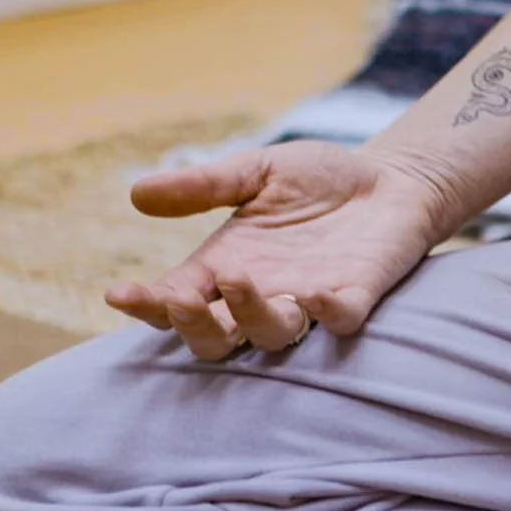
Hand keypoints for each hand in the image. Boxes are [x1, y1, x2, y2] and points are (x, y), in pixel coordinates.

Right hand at [105, 141, 451, 359]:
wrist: (392, 180)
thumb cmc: (319, 181)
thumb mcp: (255, 172)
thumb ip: (204, 185)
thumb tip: (137, 193)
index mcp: (225, 267)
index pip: (175, 300)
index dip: (146, 305)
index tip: (119, 294)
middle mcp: (261, 294)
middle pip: (213, 338)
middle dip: (192, 324)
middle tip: (180, 297)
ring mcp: (309, 301)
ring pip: (270, 337)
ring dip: (250, 316)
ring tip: (240, 279)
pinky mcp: (357, 296)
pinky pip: (340, 321)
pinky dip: (328, 314)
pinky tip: (314, 294)